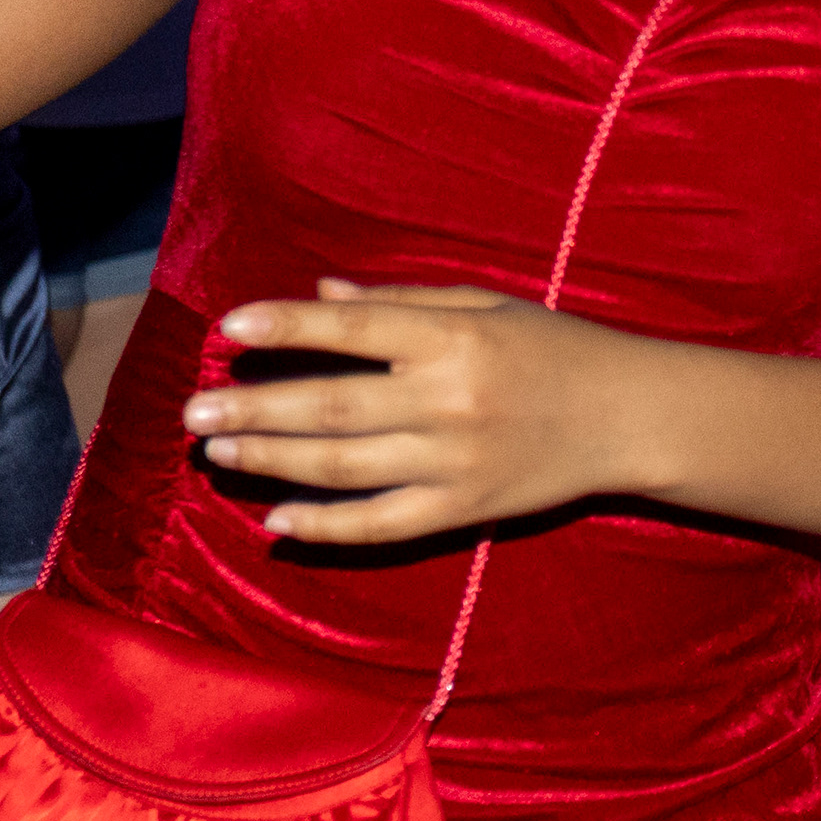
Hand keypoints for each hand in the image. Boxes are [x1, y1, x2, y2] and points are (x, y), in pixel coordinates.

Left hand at [185, 280, 646, 544]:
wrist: (628, 417)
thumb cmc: (554, 349)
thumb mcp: (487, 304)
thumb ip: (402, 302)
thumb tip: (320, 294)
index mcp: (456, 337)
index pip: (356, 328)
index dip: (289, 326)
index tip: (230, 327)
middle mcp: (450, 399)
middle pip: (333, 406)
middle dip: (255, 410)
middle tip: (192, 414)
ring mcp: (455, 461)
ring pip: (344, 466)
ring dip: (273, 462)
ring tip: (219, 454)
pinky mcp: (463, 510)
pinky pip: (381, 525)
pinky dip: (324, 526)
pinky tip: (275, 521)